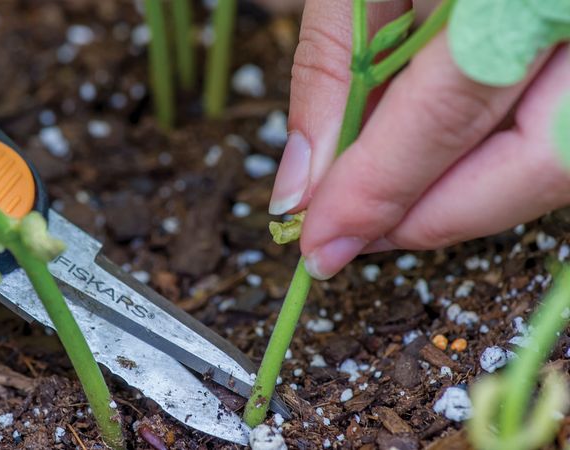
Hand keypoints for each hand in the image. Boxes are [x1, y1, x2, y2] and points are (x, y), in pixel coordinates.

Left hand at [269, 0, 569, 279]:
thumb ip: (334, 69)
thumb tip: (305, 183)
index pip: (453, 106)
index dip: (383, 189)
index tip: (321, 243)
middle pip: (539, 160)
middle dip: (432, 216)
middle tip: (355, 233)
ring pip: (558, 161)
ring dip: (461, 196)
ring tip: (385, 196)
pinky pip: (561, 136)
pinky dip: (489, 160)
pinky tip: (434, 158)